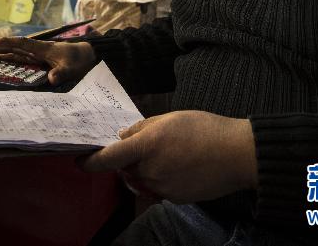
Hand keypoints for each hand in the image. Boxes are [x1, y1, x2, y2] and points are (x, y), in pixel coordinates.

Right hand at [0, 37, 95, 84]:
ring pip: (17, 54)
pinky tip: (5, 62)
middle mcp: (38, 51)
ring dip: (4, 54)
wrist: (89, 56)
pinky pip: (23, 59)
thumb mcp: (71, 68)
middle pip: (15, 48)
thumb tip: (51, 80)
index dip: (8, 43)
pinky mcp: (41, 61)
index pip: (22, 44)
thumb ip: (61, 73)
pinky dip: (13, 59)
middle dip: (0, 49)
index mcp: (43, 49)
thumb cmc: (79, 59)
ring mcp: (39, 56)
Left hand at [80, 111, 257, 202]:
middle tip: (147, 146)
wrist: (237, 155)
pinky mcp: (175, 199)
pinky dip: (162, 179)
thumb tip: (123, 138)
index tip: (80, 161)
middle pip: (126, 169)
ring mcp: (162, 188)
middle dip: (128, 160)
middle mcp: (150, 170)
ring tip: (170, 154)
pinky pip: (158, 189)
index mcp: (146, 146)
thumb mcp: (170, 118)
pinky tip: (181, 167)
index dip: (91, 161)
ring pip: (141, 180)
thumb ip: (142, 128)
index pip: (109, 158)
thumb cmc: (205, 129)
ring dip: (145, 170)